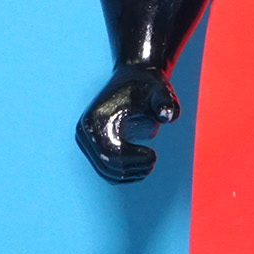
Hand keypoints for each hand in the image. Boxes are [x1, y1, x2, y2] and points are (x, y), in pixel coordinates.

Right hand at [75, 64, 180, 182]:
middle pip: (107, 165)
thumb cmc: (148, 86)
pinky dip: (123, 174)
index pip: (112, 154)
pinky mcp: (91, 146)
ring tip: (149, 165)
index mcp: (96, 120)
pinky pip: (105, 170)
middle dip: (133, 169)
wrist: (134, 78)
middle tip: (152, 162)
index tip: (153, 156)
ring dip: (129, 175)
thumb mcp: (159, 91)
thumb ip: (165, 102)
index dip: (134, 161)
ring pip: (105, 172)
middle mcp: (84, 131)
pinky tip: (141, 167)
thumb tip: (168, 115)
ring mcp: (85, 140)